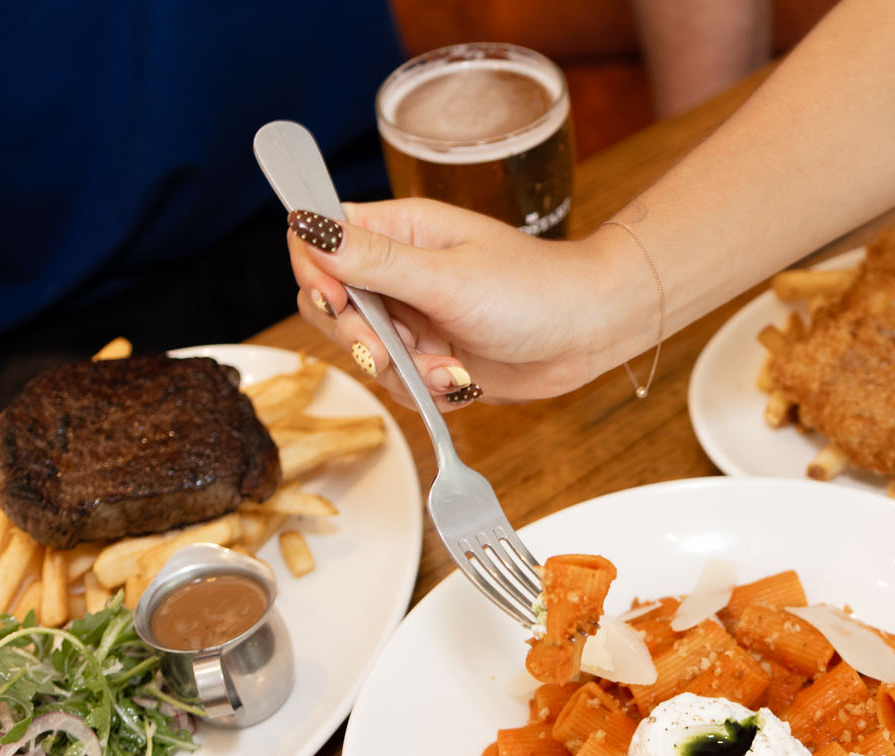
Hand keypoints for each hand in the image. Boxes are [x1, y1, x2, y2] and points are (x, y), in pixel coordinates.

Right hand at [286, 200, 650, 405]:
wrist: (590, 332)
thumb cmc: (535, 290)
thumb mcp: (446, 277)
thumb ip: (373, 260)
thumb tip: (304, 224)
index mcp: (397, 231)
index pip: (317, 238)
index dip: (314, 273)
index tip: (340, 304)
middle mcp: (398, 271)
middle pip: (330, 306)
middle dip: (360, 338)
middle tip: (398, 352)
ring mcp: (415, 316)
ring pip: (366, 352)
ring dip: (405, 373)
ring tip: (454, 371)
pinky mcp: (434, 356)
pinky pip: (400, 382)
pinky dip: (428, 391)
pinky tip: (464, 382)